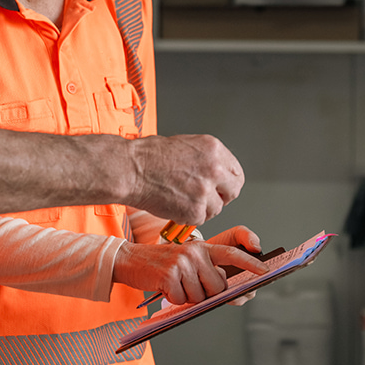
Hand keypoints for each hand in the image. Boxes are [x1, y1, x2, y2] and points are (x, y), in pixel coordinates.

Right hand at [113, 226, 268, 305]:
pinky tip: (164, 286)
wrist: (130, 259)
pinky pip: (182, 300)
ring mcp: (182, 263)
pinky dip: (173, 299)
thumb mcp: (186, 262)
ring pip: (200, 297)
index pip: (231, 253)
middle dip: (207, 294)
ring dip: (187, 297)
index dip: (249, 262)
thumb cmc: (161, 265)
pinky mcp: (169, 275)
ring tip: (174, 282)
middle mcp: (194, 252)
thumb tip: (229, 294)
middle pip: (218, 287)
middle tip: (188, 284)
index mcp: (201, 247)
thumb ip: (207, 272)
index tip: (265, 271)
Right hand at [124, 134, 244, 224]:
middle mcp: (214, 168)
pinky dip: (188, 216)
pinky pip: (201, 219)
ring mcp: (206, 190)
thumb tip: (215, 173)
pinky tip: (174, 204)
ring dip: (202, 207)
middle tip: (204, 197)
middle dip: (220, 196)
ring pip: (217, 207)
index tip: (220, 187)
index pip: (235, 171)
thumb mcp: (183, 146)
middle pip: (233, 190)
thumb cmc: (147, 156)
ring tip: (180, 198)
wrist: (129, 169)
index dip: (227, 182)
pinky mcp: (195, 210)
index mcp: (212, 148)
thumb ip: (204, 159)